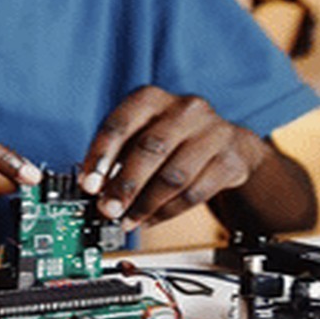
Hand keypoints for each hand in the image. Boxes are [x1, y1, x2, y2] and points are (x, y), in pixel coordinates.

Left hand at [78, 86, 268, 228]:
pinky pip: (194, 193)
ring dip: (145, 205)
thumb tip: (93, 188)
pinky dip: (167, 212)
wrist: (228, 144)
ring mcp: (212, 133)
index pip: (120, 124)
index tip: (88, 184)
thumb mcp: (141, 135)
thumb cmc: (171, 139)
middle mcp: (184, 109)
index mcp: (152, 98)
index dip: (100, 156)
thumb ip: (116, 157)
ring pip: (173, 176)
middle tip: (108, 209)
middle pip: (149, 150)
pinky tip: (151, 219)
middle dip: (124, 186)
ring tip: (128, 220)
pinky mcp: (230, 160)